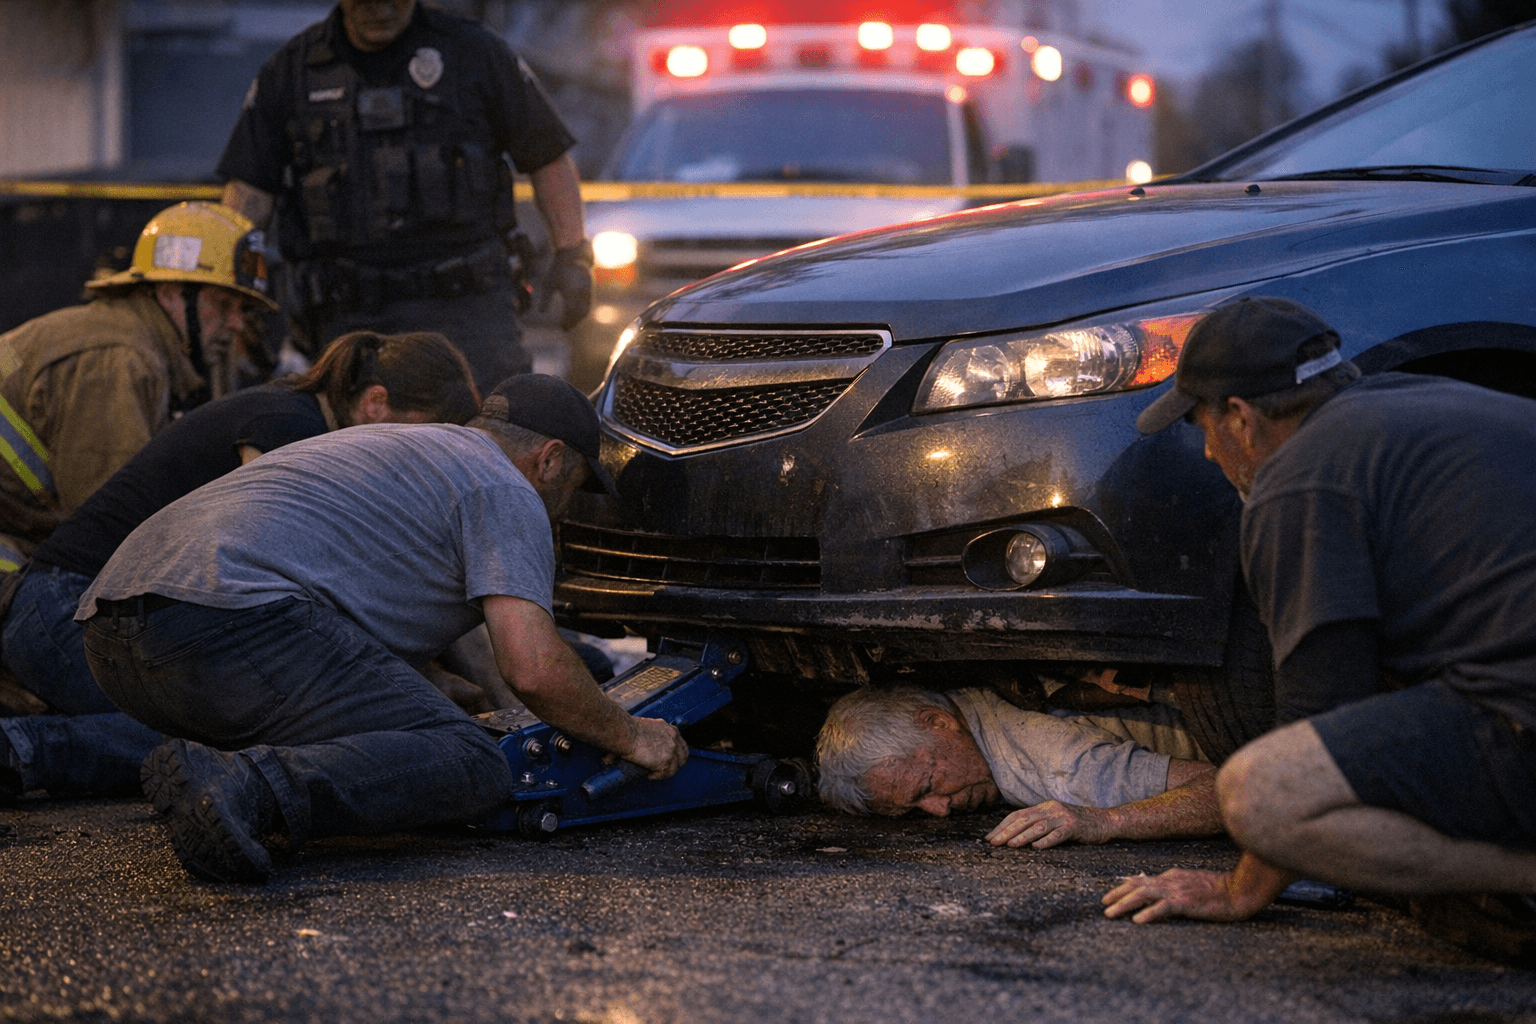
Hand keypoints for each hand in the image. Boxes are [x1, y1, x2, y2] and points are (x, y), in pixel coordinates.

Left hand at [544, 243, 592, 329]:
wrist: (574, 256)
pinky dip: (583, 312)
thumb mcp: (548, 283)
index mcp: (570, 292)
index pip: (570, 313)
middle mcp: (581, 293)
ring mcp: (587, 291)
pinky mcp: (590, 290)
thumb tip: (540, 312)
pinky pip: (588, 305)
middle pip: (579, 314)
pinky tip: (576, 315)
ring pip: (585, 310)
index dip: (567, 322)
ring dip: (579, 319)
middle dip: (573, 323)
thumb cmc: (558, 270)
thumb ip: (545, 298)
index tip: (561, 328)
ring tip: (571, 324)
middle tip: (565, 328)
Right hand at [624, 717, 687, 779]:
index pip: (681, 745)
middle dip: (675, 764)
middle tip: (663, 768)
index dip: (676, 754)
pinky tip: (649, 774)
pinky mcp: (665, 761)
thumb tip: (652, 745)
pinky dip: (656, 776)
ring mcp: (671, 750)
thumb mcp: (649, 727)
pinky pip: (665, 774)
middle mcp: (674, 739)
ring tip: (653, 772)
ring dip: (664, 772)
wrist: (625, 733)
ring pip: (675, 768)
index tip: (670, 758)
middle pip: (683, 757)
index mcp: (670, 730)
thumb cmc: (630, 729)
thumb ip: (656, 736)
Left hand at [987, 801, 1113, 847]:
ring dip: (1022, 836)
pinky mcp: (1074, 827)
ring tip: (1010, 845)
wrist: (1104, 821)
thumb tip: (1014, 836)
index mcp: (1044, 807)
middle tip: (993, 842)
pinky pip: (1058, 835)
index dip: (1002, 826)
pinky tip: (1036, 848)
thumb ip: (1038, 824)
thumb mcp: (1055, 820)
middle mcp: (1051, 809)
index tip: (989, 837)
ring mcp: (1063, 817)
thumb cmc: (1077, 825)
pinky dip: (1046, 841)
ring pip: (1038, 826)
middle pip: (1024, 820)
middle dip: (1006, 832)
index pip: (1018, 815)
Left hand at [1101, 868, 1261, 922]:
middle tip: (1103, 905)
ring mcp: (1177, 890)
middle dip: (1117, 894)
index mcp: (1171, 876)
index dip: (1123, 887)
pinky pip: (1163, 907)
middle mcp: (1170, 880)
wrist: (1239, 890)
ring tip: (1110, 913)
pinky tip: (1137, 921)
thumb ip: (1173, 885)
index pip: (1141, 879)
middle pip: (1137, 885)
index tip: (1110, 896)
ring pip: (1143, 894)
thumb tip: (1155, 889)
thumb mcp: (1190, 883)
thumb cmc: (1218, 889)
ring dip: (1124, 903)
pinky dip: (1148, 913)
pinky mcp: (1187, 902)